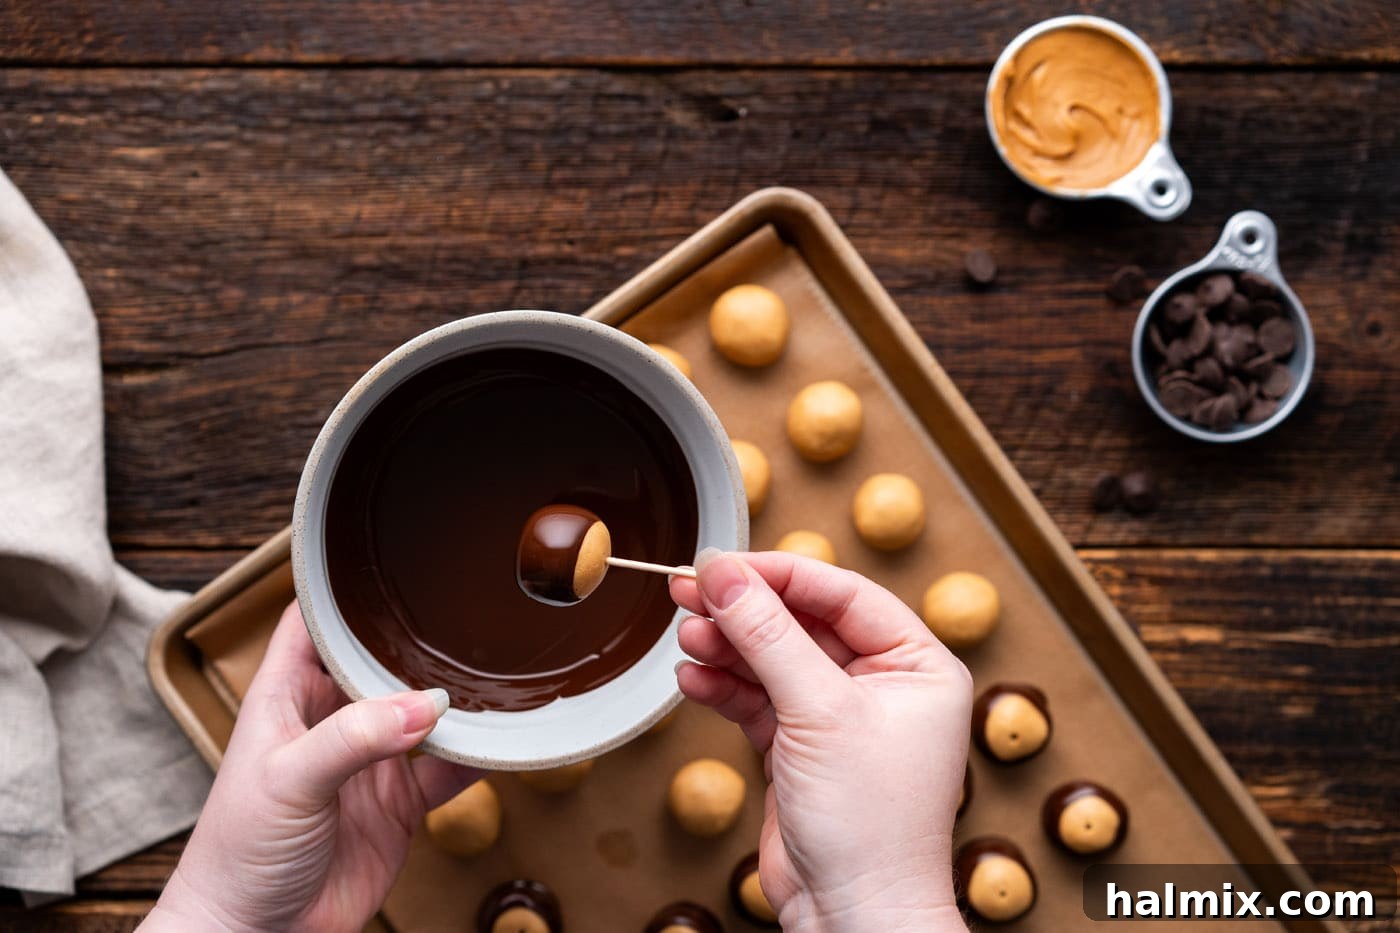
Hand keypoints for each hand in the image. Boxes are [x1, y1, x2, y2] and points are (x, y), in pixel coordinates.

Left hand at [143, 602, 477, 931]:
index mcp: (285, 698)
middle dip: (416, 641)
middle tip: (462, 611)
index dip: (341, 594)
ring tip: (494, 670)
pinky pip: (447, 772)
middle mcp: (329, 723)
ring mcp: (367, 764)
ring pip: (422, 714)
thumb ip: (355, 738)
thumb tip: (427, 705)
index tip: (384, 560)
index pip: (312, 624)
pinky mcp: (398, 807)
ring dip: (454, 699)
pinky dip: (476, 757)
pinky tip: (500, 740)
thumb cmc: (236, 855)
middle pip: (380, 663)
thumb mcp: (288, 780)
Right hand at [671, 550, 971, 932]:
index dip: (779, 574)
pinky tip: (693, 677)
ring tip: (686, 637)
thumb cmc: (871, 825)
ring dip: (728, 647)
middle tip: (689, 590)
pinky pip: (760, 700)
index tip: (723, 564)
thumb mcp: (818, 711)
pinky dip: (725, 688)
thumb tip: (725, 574)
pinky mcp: (803, 748)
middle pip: (803, 623)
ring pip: (775, 660)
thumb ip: (768, 635)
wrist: (854, 916)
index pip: (844, 594)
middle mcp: (884, 685)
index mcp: (918, 665)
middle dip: (745, 610)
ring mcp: (841, 717)